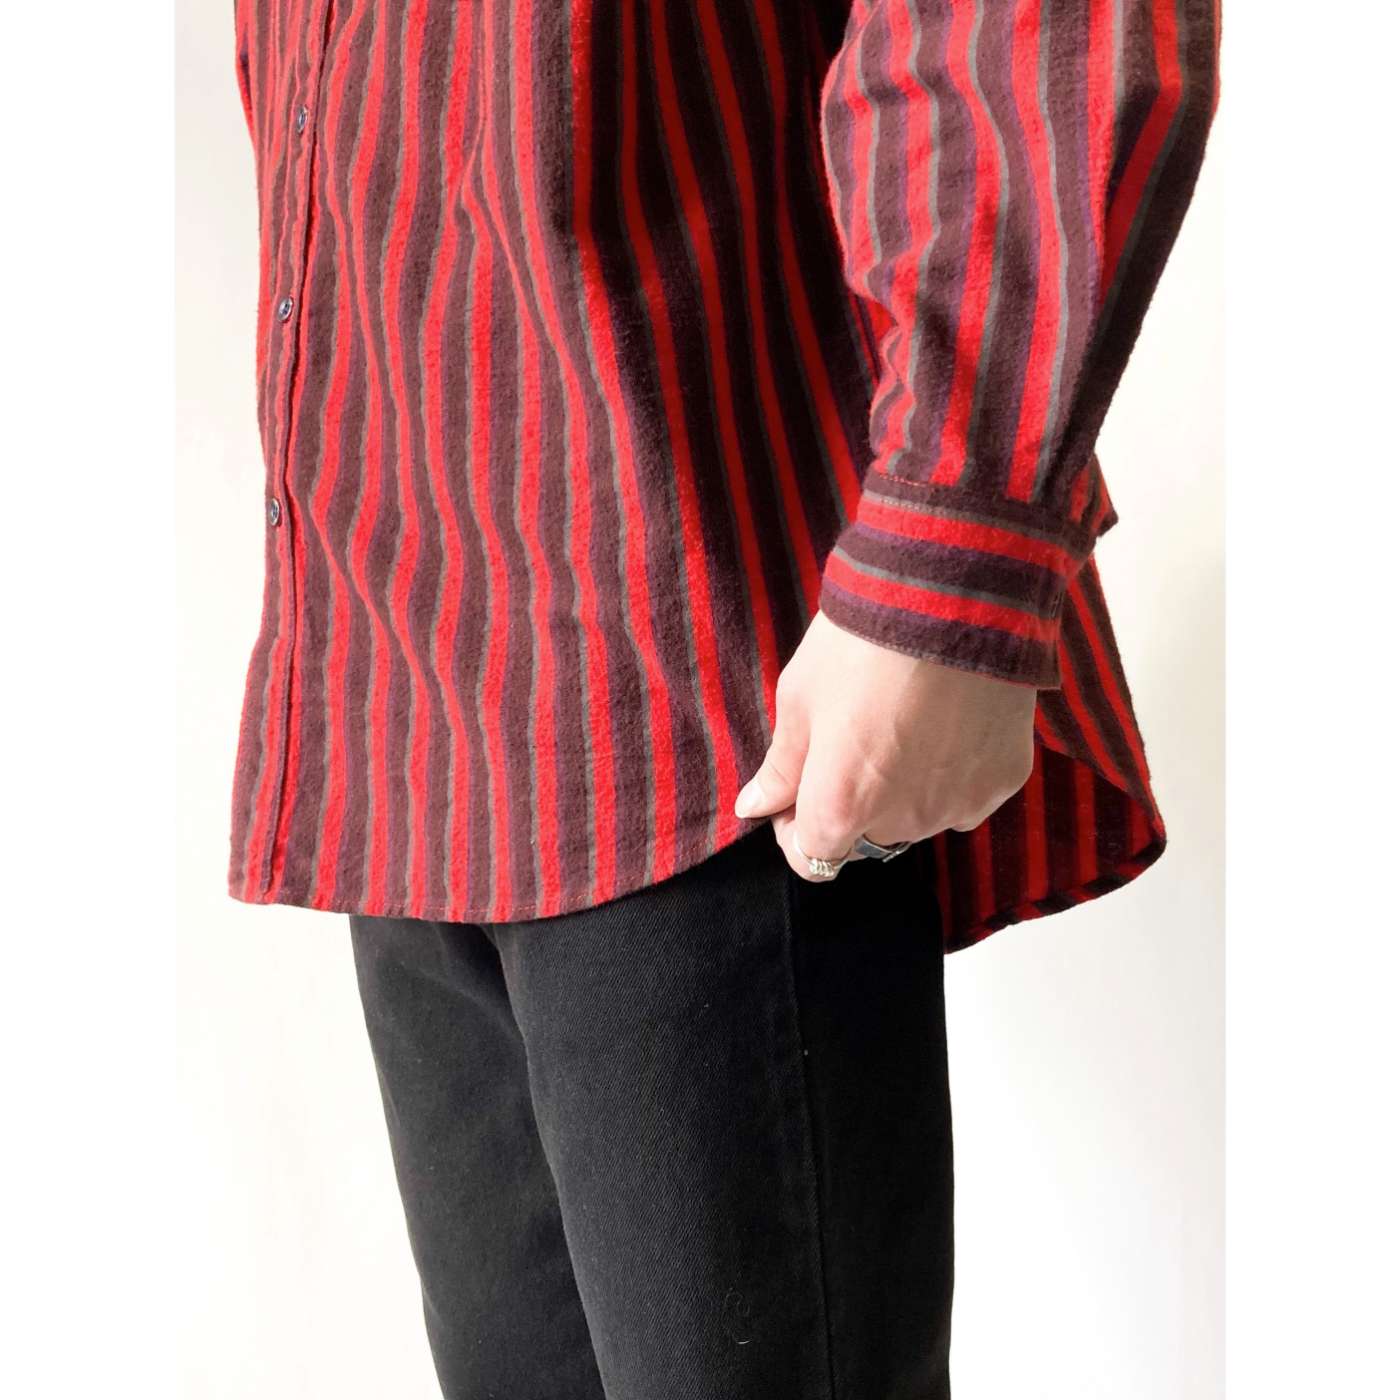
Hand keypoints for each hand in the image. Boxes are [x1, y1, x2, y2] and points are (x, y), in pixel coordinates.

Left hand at [735, 611, 1036, 880]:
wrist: (953, 598)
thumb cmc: (861, 644)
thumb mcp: (801, 698)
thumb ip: (782, 766)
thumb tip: (756, 806)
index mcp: (841, 806)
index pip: (813, 859)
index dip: (795, 829)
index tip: (795, 791)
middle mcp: (902, 822)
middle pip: (866, 837)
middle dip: (852, 803)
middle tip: (852, 739)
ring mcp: (958, 805)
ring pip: (919, 816)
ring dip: (904, 790)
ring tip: (903, 721)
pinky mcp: (1004, 780)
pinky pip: (967, 794)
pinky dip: (953, 772)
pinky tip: (948, 721)